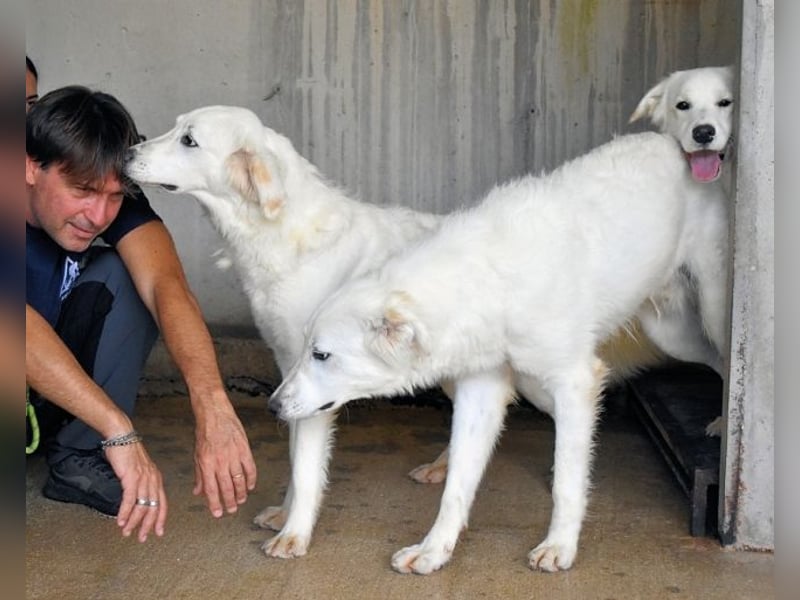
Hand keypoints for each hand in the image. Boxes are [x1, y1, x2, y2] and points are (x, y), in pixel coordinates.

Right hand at [104, 442, 166, 541]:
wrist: (122, 436)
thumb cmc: (127, 452)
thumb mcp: (138, 470)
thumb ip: (139, 484)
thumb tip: (135, 500)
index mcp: (156, 479)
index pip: (162, 503)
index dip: (160, 519)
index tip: (158, 532)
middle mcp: (153, 480)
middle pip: (154, 508)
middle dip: (147, 526)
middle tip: (142, 538)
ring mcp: (143, 479)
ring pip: (142, 506)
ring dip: (133, 522)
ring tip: (126, 532)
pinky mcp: (132, 477)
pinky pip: (130, 499)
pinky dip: (125, 512)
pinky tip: (120, 521)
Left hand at [192, 402, 256, 516]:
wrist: (215, 414)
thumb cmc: (205, 433)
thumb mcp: (197, 455)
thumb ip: (199, 475)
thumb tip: (197, 491)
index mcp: (206, 464)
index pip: (211, 489)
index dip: (215, 503)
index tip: (218, 513)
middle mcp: (220, 462)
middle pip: (227, 487)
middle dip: (229, 502)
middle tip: (231, 510)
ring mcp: (233, 455)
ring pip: (239, 480)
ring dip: (240, 493)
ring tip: (240, 501)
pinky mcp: (244, 449)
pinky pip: (250, 468)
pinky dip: (251, 479)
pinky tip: (250, 486)